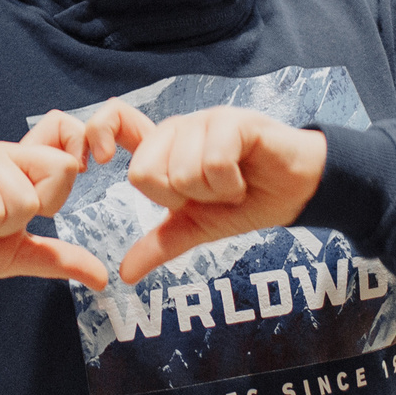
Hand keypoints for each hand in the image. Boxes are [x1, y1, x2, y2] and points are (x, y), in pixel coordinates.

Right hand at [0, 103, 151, 290]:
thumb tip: (101, 278)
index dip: (78, 155)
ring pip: (26, 198)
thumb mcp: (18, 255)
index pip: (67, 132)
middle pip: (61, 168)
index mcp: (23, 166)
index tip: (65, 189)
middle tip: (3, 221)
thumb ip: (58, 258)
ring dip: (0, 226)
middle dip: (38, 211)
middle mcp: (6, 155)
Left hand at [116, 107, 327, 283]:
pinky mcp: (236, 122)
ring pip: (181, 171)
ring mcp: (207, 121)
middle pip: (143, 172)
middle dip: (179, 198)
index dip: (99, 133)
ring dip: (212, 193)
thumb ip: (161, 245)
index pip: (115, 120)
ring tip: (231, 185)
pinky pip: (214, 161)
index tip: (99, 161)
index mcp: (162, 147)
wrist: (296, 194)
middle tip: (208, 193)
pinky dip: (231, 184)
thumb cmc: (246, 203)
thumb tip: (125, 274)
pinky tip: (244, 179)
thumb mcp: (197, 228)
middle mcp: (179, 128)